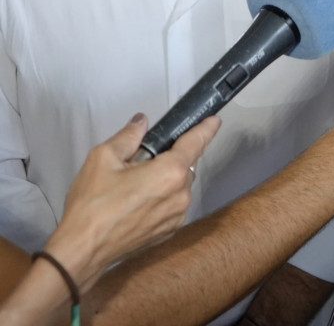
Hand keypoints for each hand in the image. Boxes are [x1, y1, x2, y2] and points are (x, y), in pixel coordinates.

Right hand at [46, 113, 219, 288]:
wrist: (82, 250)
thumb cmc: (92, 205)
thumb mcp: (103, 158)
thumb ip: (128, 136)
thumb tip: (141, 123)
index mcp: (171, 172)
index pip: (196, 142)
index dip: (206, 129)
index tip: (213, 121)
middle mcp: (181, 195)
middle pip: (184, 165)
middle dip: (168, 159)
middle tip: (139, 163)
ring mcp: (177, 216)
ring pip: (178, 187)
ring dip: (164, 181)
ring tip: (132, 188)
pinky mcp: (169, 231)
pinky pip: (172, 206)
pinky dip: (161, 200)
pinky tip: (136, 204)